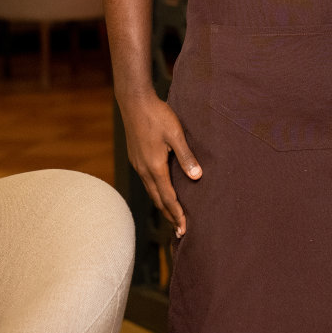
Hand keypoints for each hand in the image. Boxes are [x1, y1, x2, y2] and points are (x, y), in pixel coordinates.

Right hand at [117, 92, 200, 234]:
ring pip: (151, 191)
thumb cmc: (157, 115)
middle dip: (169, 215)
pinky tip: (161, 191)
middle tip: (179, 231)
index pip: (168, 198)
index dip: (177, 214)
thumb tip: (197, 177)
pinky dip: (156, 193)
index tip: (184, 229)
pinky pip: (147, 182)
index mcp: (155, 167)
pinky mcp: (136, 158)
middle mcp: (144, 170)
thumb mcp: (176, 134)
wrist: (134, 101)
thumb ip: (186, 156)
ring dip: (162, 205)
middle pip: (158, 199)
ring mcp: (138, 164)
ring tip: (171, 216)